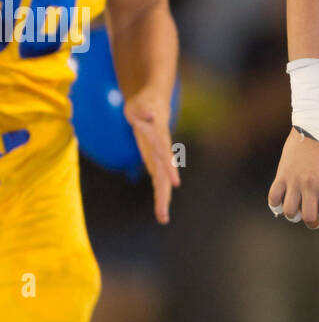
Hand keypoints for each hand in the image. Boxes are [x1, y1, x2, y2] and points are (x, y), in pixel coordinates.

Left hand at [124, 89, 179, 223]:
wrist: (154, 104)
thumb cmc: (144, 103)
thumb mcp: (139, 104)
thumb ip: (143, 110)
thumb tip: (147, 114)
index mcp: (159, 137)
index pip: (165, 154)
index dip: (169, 168)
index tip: (175, 183)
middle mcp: (162, 151)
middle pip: (164, 175)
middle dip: (164, 195)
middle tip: (163, 215)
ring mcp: (159, 157)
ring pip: (162, 181)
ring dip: (162, 199)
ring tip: (162, 218)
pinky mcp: (155, 160)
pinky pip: (158, 179)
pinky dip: (159, 192)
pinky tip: (160, 207)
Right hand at [267, 128, 318, 228]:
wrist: (315, 124)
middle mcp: (310, 185)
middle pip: (309, 217)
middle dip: (314, 223)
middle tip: (317, 219)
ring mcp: (294, 180)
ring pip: (290, 211)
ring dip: (295, 216)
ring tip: (300, 212)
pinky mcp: (282, 174)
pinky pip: (274, 197)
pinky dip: (276, 205)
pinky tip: (283, 205)